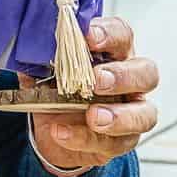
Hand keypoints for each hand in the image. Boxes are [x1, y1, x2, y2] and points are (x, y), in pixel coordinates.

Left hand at [28, 17, 158, 171]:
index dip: (109, 34)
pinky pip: (112, 143)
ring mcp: (131, 112)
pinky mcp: (121, 141)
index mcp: (113, 53)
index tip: (89, 36)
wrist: (55, 128)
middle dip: (122, 76)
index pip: (122, 35)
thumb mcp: (46, 70)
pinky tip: (62, 132)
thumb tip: (30, 49)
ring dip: (118, 116)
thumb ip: (42, 59)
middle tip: (97, 80)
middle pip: (146, 73)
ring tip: (93, 116)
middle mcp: (130, 81)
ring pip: (144, 114)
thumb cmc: (60, 89)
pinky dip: (84, 138)